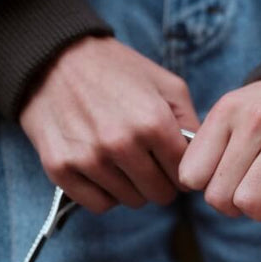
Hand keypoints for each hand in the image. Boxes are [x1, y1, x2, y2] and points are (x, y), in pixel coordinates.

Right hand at [19, 36, 200, 212]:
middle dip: (160, 182)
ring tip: (123, 162)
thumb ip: (191, 121)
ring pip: (131, 201)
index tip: (173, 164)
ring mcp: (89, 158)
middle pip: (160, 194)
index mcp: (152, 122)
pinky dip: (105, 194)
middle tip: (150, 165)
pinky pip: (98, 204)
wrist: (54, 56)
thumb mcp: (166, 84)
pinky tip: (104, 172)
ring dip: (132, 187)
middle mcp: (121, 143)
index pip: (185, 175)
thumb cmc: (116, 70)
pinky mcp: (60, 168)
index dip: (183, 172)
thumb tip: (206, 158)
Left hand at [177, 80, 260, 226]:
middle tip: (245, 198)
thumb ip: (210, 145)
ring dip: (256, 213)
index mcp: (227, 111)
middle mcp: (256, 120)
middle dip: (230, 207)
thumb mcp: (233, 114)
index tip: (220, 184)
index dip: (205, 189)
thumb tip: (193, 186)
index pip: (192, 175)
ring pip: (249, 201)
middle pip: (219, 195)